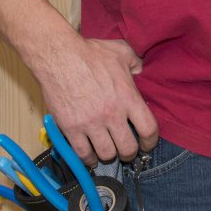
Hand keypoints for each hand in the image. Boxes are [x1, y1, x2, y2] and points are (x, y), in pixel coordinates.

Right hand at [34, 37, 159, 164]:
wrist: (59, 57)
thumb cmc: (91, 53)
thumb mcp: (122, 52)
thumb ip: (136, 63)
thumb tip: (141, 71)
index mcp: (128, 97)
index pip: (148, 129)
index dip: (150, 142)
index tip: (147, 144)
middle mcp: (112, 114)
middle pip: (128, 148)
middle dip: (129, 152)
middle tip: (126, 149)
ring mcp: (91, 123)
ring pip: (106, 154)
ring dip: (109, 155)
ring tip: (108, 150)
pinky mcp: (71, 129)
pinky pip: (82, 154)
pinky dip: (88, 159)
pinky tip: (90, 155)